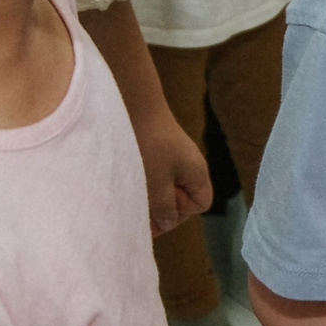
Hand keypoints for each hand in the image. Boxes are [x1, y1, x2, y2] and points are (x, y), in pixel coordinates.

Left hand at [133, 102, 213, 236]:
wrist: (133, 104)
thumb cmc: (149, 145)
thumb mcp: (157, 184)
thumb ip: (164, 207)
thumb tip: (168, 221)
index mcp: (196, 172)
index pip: (200, 203)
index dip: (181, 214)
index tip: (157, 214)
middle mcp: (187, 164)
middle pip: (181, 196)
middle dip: (160, 206)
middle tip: (137, 208)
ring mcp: (170, 155)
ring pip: (163, 185)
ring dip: (147, 193)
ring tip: (129, 194)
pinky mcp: (155, 147)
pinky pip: (152, 172)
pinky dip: (141, 179)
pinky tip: (125, 179)